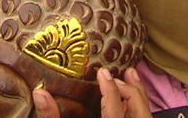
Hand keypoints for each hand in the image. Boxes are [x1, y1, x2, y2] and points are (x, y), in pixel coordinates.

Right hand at [32, 67, 150, 117]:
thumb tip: (41, 93)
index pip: (114, 111)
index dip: (110, 90)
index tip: (103, 73)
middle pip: (138, 111)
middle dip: (131, 90)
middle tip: (121, 73)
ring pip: (145, 116)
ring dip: (139, 96)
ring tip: (132, 77)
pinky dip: (139, 108)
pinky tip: (132, 101)